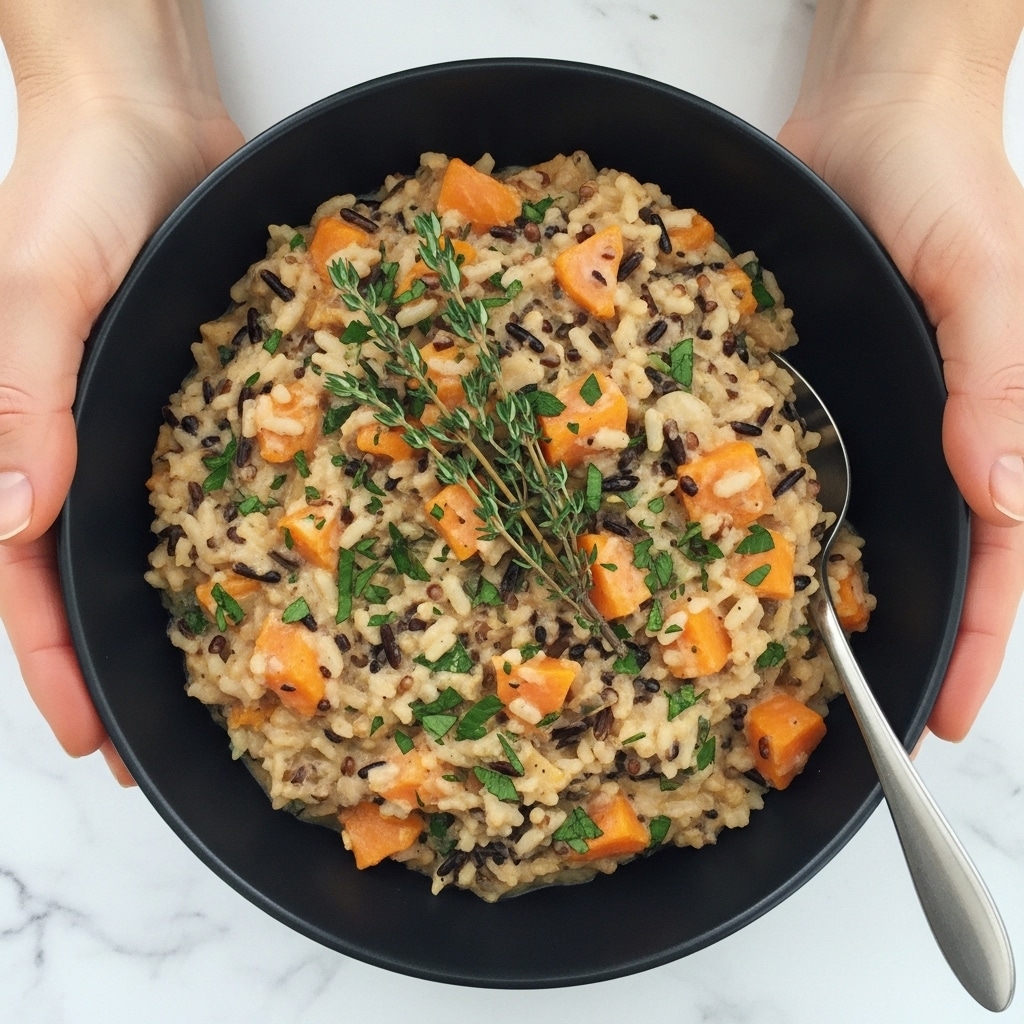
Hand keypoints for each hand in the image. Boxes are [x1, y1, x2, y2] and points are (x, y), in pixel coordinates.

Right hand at [0, 0, 242, 781]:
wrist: (146, 122)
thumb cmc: (71, 193)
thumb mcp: (37, 292)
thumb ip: (20, 398)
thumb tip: (13, 517)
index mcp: (23, 435)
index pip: (28, 581)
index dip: (57, 668)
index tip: (98, 744)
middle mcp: (84, 443)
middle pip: (92, 578)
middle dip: (122, 664)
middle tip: (173, 745)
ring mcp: (143, 425)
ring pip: (154, 538)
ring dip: (182, 610)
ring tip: (234, 682)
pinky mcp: (201, 395)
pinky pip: (214, 474)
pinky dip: (238, 526)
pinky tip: (283, 569)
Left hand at [778, 0, 1023, 738]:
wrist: (872, 120)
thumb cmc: (947, 183)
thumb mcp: (985, 277)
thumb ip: (1000, 380)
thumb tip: (1005, 492)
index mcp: (999, 416)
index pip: (1003, 554)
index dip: (983, 640)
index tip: (949, 715)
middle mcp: (941, 428)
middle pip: (939, 554)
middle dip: (912, 633)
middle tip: (853, 709)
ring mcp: (882, 414)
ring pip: (877, 520)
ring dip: (848, 584)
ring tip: (792, 657)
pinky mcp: (827, 388)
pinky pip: (817, 463)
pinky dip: (794, 512)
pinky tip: (750, 551)